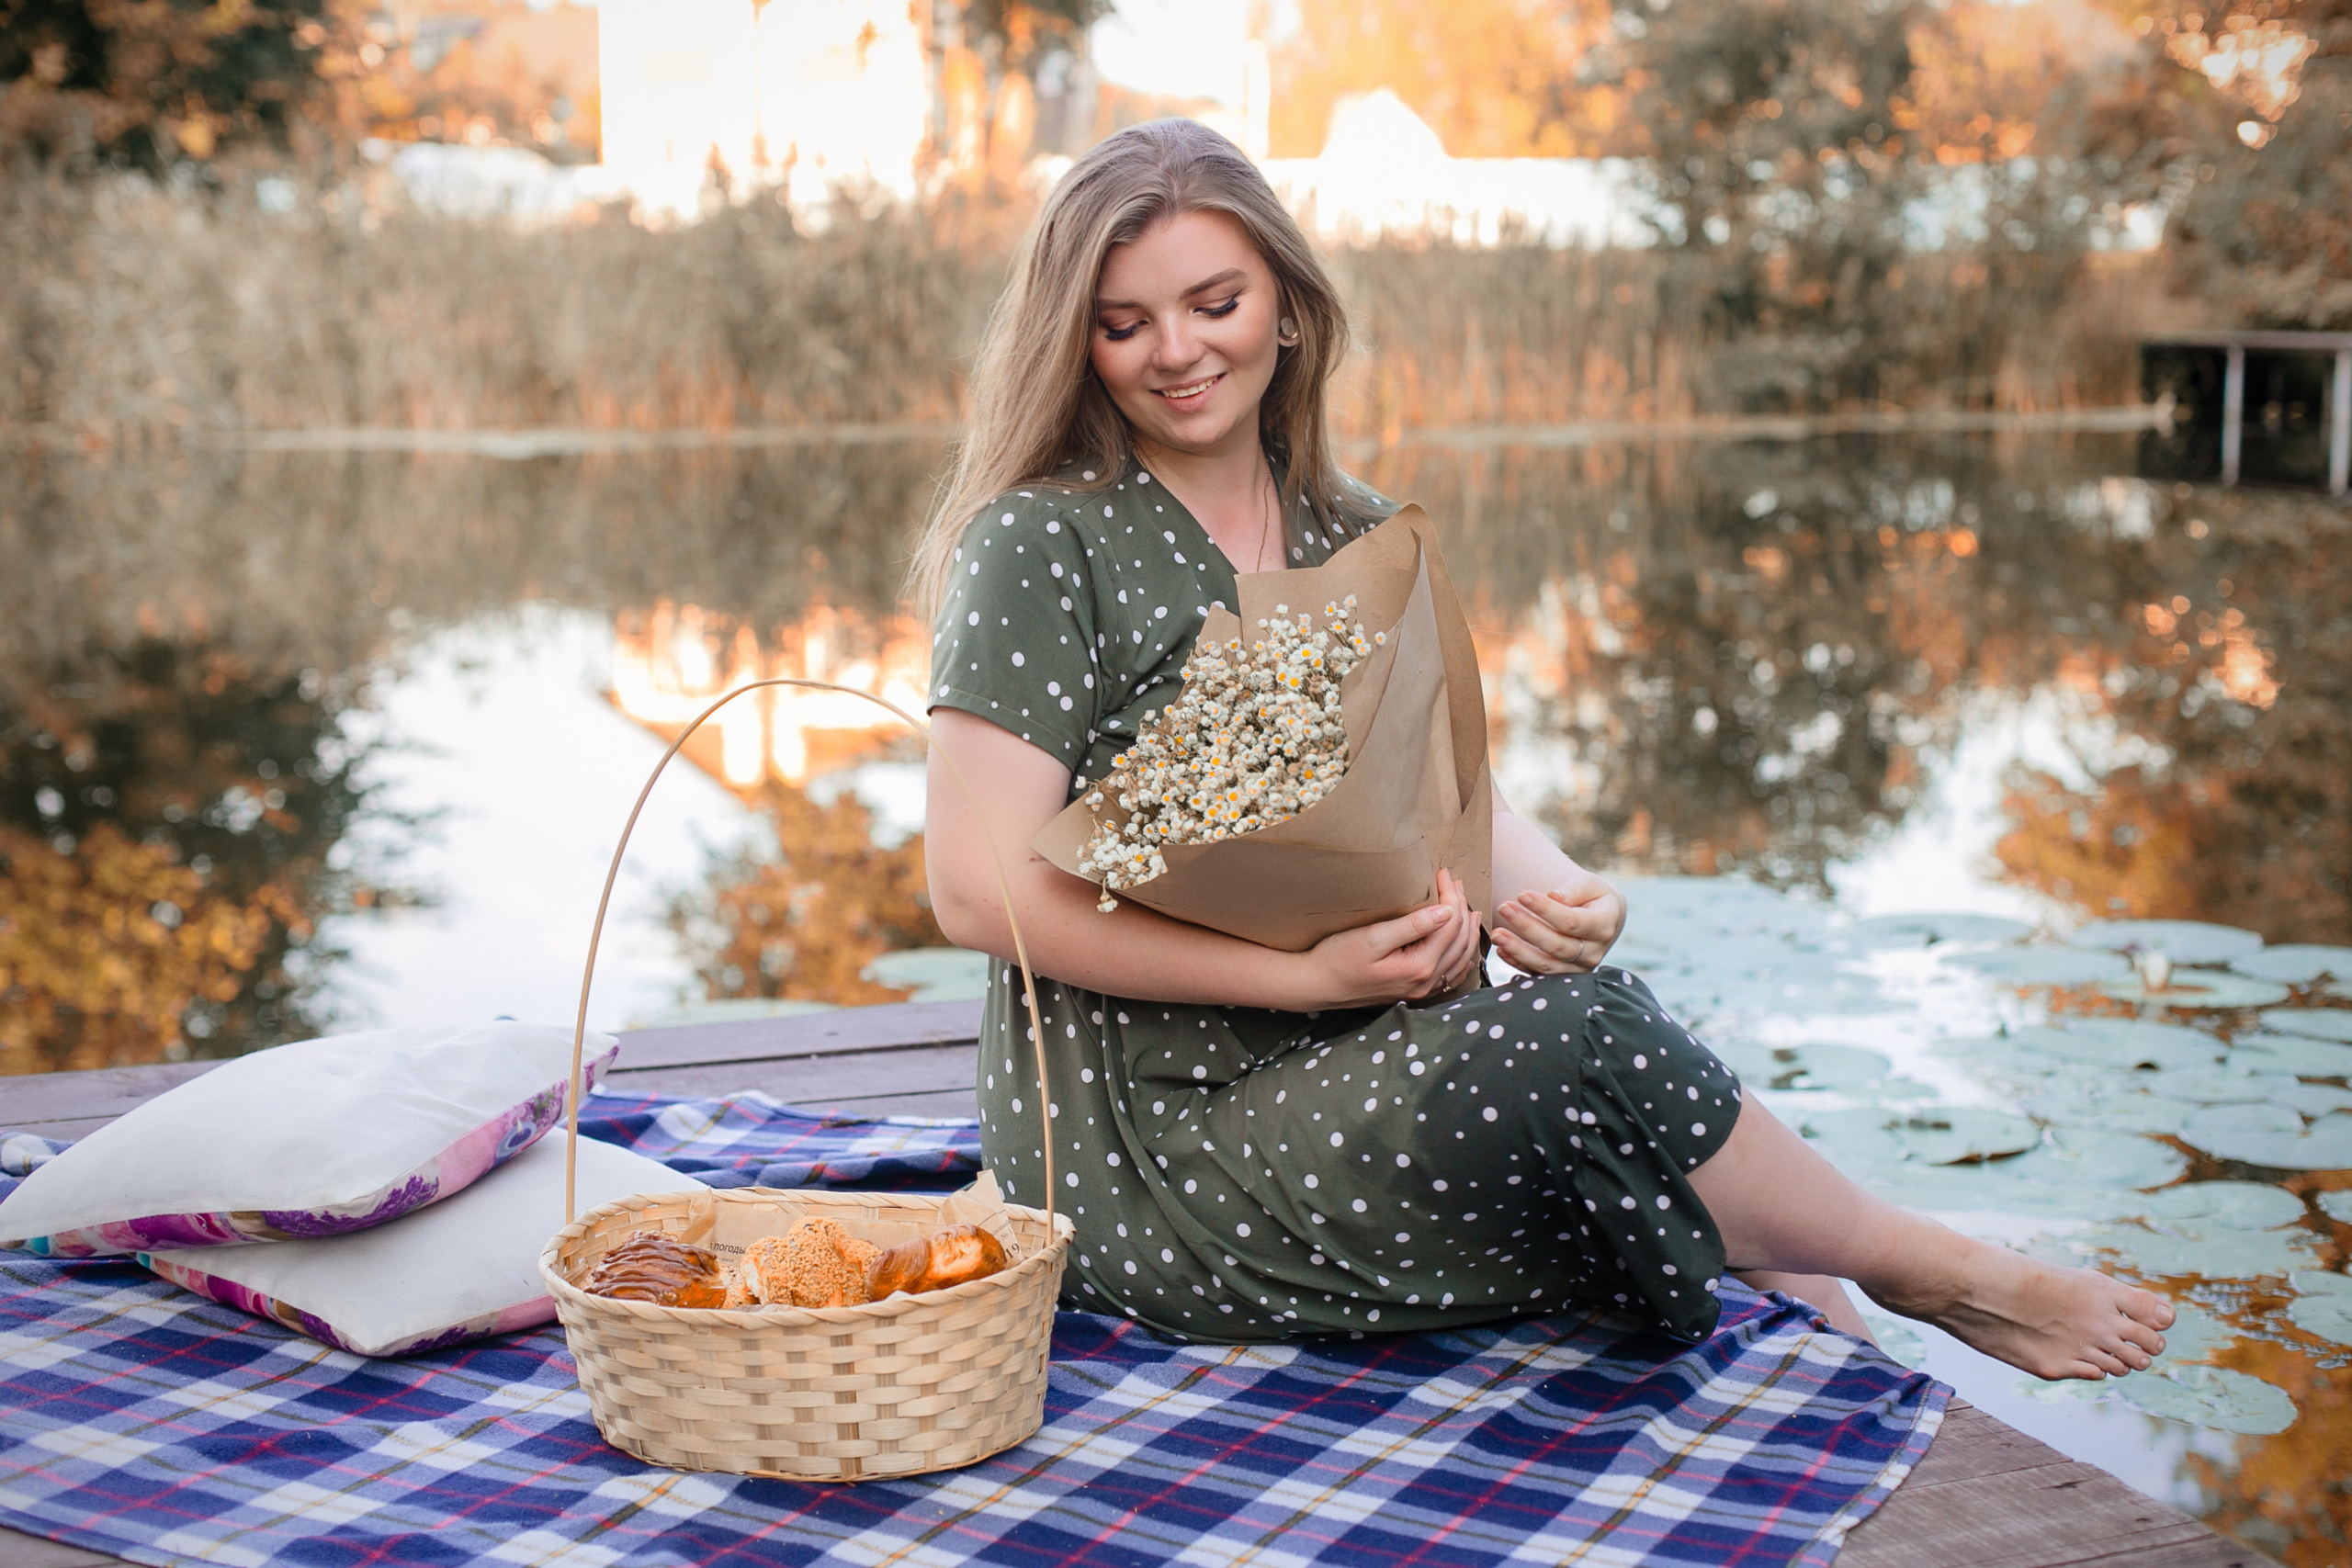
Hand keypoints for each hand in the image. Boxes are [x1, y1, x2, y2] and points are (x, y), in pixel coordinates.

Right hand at [1302, 868, 1482, 1007]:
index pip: (1449, 924)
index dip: (1450, 895)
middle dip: (1461, 908)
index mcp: (1419, 966)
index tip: (1443, 874)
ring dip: (1465, 932)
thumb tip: (1446, 911)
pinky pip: (1448, 976)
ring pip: (1458, 959)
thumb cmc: (1338, 958)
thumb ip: (1412, 925)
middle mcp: (1425, 981)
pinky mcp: (1412, 992)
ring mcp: (1420, 990)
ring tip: (1469, 910)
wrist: (1316, 985)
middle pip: (1458, 941)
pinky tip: (1461, 951)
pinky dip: (1459, 959)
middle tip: (1456, 884)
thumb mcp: (1373, 937)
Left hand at [1493, 867, 1623, 975]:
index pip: (1572, 921)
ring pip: (1546, 965)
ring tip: (1496, 934)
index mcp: (1604, 926)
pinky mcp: (1563, 978)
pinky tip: (1502, 950)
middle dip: (1527, 927)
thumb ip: (1574, 889)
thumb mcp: (1590, 885)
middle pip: (1557, 945)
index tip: (1521, 894)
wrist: (1602, 920)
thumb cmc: (1592, 897)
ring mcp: (1579, 969)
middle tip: (1503, 908)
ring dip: (1518, 950)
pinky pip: (1538, 975)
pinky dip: (1518, 964)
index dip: (1545, 910)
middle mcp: (1594, 953)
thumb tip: (1554, 897)